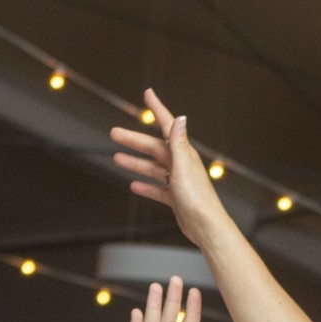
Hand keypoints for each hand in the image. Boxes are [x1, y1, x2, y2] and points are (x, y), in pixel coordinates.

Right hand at [110, 91, 236, 243]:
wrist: (206, 227)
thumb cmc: (197, 198)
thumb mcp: (184, 167)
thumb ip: (178, 143)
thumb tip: (180, 118)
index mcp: (183, 153)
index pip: (168, 125)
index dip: (157, 108)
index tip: (148, 94)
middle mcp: (181, 164)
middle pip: (154, 147)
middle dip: (134, 140)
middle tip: (114, 133)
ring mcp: (178, 181)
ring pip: (153, 168)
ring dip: (136, 163)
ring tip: (117, 158)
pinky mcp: (176, 198)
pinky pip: (158, 189)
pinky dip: (146, 186)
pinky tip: (134, 185)